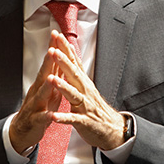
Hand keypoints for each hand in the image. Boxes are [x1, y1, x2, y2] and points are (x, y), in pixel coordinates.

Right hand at [9, 50, 61, 153]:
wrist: (23, 130)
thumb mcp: (49, 89)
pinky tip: (50, 114)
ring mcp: (35, 105)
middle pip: (43, 74)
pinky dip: (45, 116)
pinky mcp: (35, 121)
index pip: (49, 63)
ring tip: (51, 79)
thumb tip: (62, 57)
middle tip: (52, 50)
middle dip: (48, 62)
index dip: (53, 49)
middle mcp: (37, 91)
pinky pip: (40, 118)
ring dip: (46, 86)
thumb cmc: (39, 108)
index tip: (57, 35)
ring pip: (40, 94)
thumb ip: (55, 73)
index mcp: (43, 83)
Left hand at [47, 30, 125, 150]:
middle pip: (73, 74)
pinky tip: (53, 116)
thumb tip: (71, 53)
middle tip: (53, 51)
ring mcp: (85, 105)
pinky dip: (63, 118)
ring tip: (51, 79)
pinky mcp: (84, 121)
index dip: (65, 48)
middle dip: (62, 62)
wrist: (111, 128)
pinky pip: (73, 119)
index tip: (57, 35)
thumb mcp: (85, 85)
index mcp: (83, 82)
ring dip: (62, 86)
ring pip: (73, 94)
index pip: (73, 61)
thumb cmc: (94, 107)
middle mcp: (84, 91)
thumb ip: (76, 70)